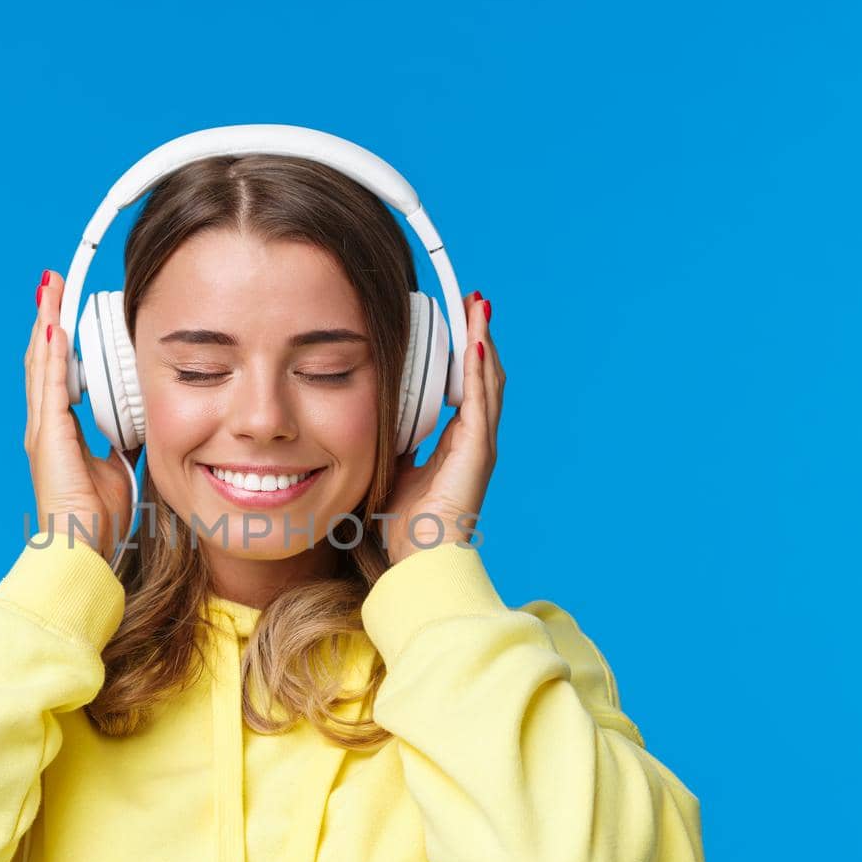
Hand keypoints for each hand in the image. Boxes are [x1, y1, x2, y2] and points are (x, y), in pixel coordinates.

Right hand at [24, 269, 137, 561]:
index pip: (58, 372)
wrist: (83, 549)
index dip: (60, 338)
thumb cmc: (98, 519)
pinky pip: (49, 385)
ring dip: (45, 322)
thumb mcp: (120, 466)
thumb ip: (123, 440)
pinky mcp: (47, 437)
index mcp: (60, 431)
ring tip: (49, 288)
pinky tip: (54, 325)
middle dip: (48, 318)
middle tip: (53, 282)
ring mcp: (42, 430)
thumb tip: (141, 422)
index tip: (67, 309)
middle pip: (43, 358)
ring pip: (41, 363)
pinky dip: (51, 353)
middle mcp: (45, 425)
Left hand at [379, 291, 503, 565]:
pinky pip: (479, 401)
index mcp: (458, 443)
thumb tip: (374, 419)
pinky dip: (477, 370)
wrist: (419, 560)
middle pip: (482, 376)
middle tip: (474, 301)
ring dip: (483, 341)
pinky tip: (475, 342)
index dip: (464, 353)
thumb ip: (392, 442)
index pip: (465, 386)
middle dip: (479, 336)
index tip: (458, 322)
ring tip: (479, 307)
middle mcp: (475, 439)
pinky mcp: (478, 451)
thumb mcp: (392, 470)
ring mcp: (481, 444)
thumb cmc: (405, 526)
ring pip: (487, 381)